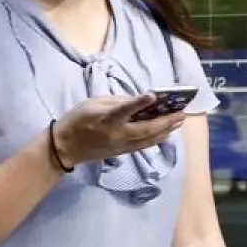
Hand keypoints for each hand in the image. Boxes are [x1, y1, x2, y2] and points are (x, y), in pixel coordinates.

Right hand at [53, 94, 186, 165]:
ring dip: (166, 130)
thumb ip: (117, 101)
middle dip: (166, 121)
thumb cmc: (77, 119)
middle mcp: (116, 134)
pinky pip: (143, 145)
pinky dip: (157, 138)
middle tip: (182, 113)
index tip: (153, 95)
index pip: (124, 109)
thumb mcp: (93, 103)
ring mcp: (120, 145)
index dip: (139, 102)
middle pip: (145, 129)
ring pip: (148, 139)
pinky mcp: (122, 152)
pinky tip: (166, 133)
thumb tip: (138, 100)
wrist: (65, 147)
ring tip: (180, 122)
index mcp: (106, 119)